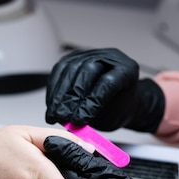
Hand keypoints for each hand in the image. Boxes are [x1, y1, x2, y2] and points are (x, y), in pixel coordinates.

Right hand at [45, 48, 164, 132]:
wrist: (116, 101)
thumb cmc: (117, 108)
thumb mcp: (113, 117)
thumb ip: (96, 117)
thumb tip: (73, 123)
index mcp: (127, 70)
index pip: (107, 83)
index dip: (91, 103)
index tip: (78, 120)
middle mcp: (110, 58)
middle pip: (87, 72)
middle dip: (71, 98)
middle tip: (62, 117)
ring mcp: (91, 55)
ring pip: (70, 70)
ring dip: (58, 95)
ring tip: (54, 115)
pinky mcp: (74, 58)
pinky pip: (59, 70)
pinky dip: (53, 89)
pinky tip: (51, 104)